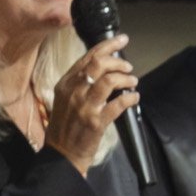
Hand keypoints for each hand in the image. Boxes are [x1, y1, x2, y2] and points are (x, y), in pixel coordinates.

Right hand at [44, 36, 138, 173]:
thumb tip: (103, 68)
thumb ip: (79, 83)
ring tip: (132, 82)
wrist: (61, 155)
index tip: (122, 40)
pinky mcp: (96, 122)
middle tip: (128, 67)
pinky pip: (118, 104)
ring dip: (126, 78)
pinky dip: (130, 98)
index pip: (88, 57)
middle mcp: (74, 92)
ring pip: (109, 80)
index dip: (108, 45)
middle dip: (118, 61)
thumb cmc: (64, 127)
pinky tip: (134, 98)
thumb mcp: (64, 99)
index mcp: (65, 84)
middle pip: (99, 64)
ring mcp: (84, 106)